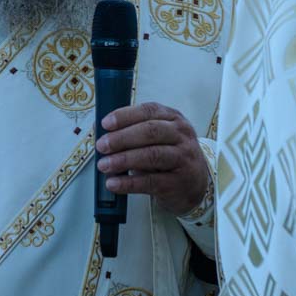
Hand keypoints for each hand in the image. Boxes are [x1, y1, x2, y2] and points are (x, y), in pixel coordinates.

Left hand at [96, 102, 210, 215]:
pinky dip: (129, 183)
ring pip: (152, 155)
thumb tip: (100, 131)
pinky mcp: (179, 182)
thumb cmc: (170, 156)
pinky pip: (151, 181)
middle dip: (122, 138)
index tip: (105, 124)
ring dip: (124, 160)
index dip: (125, 116)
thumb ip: (134, 131)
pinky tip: (114, 183)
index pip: (149, 111)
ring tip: (104, 165)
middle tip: (102, 146)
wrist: (195, 184)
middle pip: (151, 131)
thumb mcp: (159, 138)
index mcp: (173, 119)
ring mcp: (183, 159)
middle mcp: (182, 135)